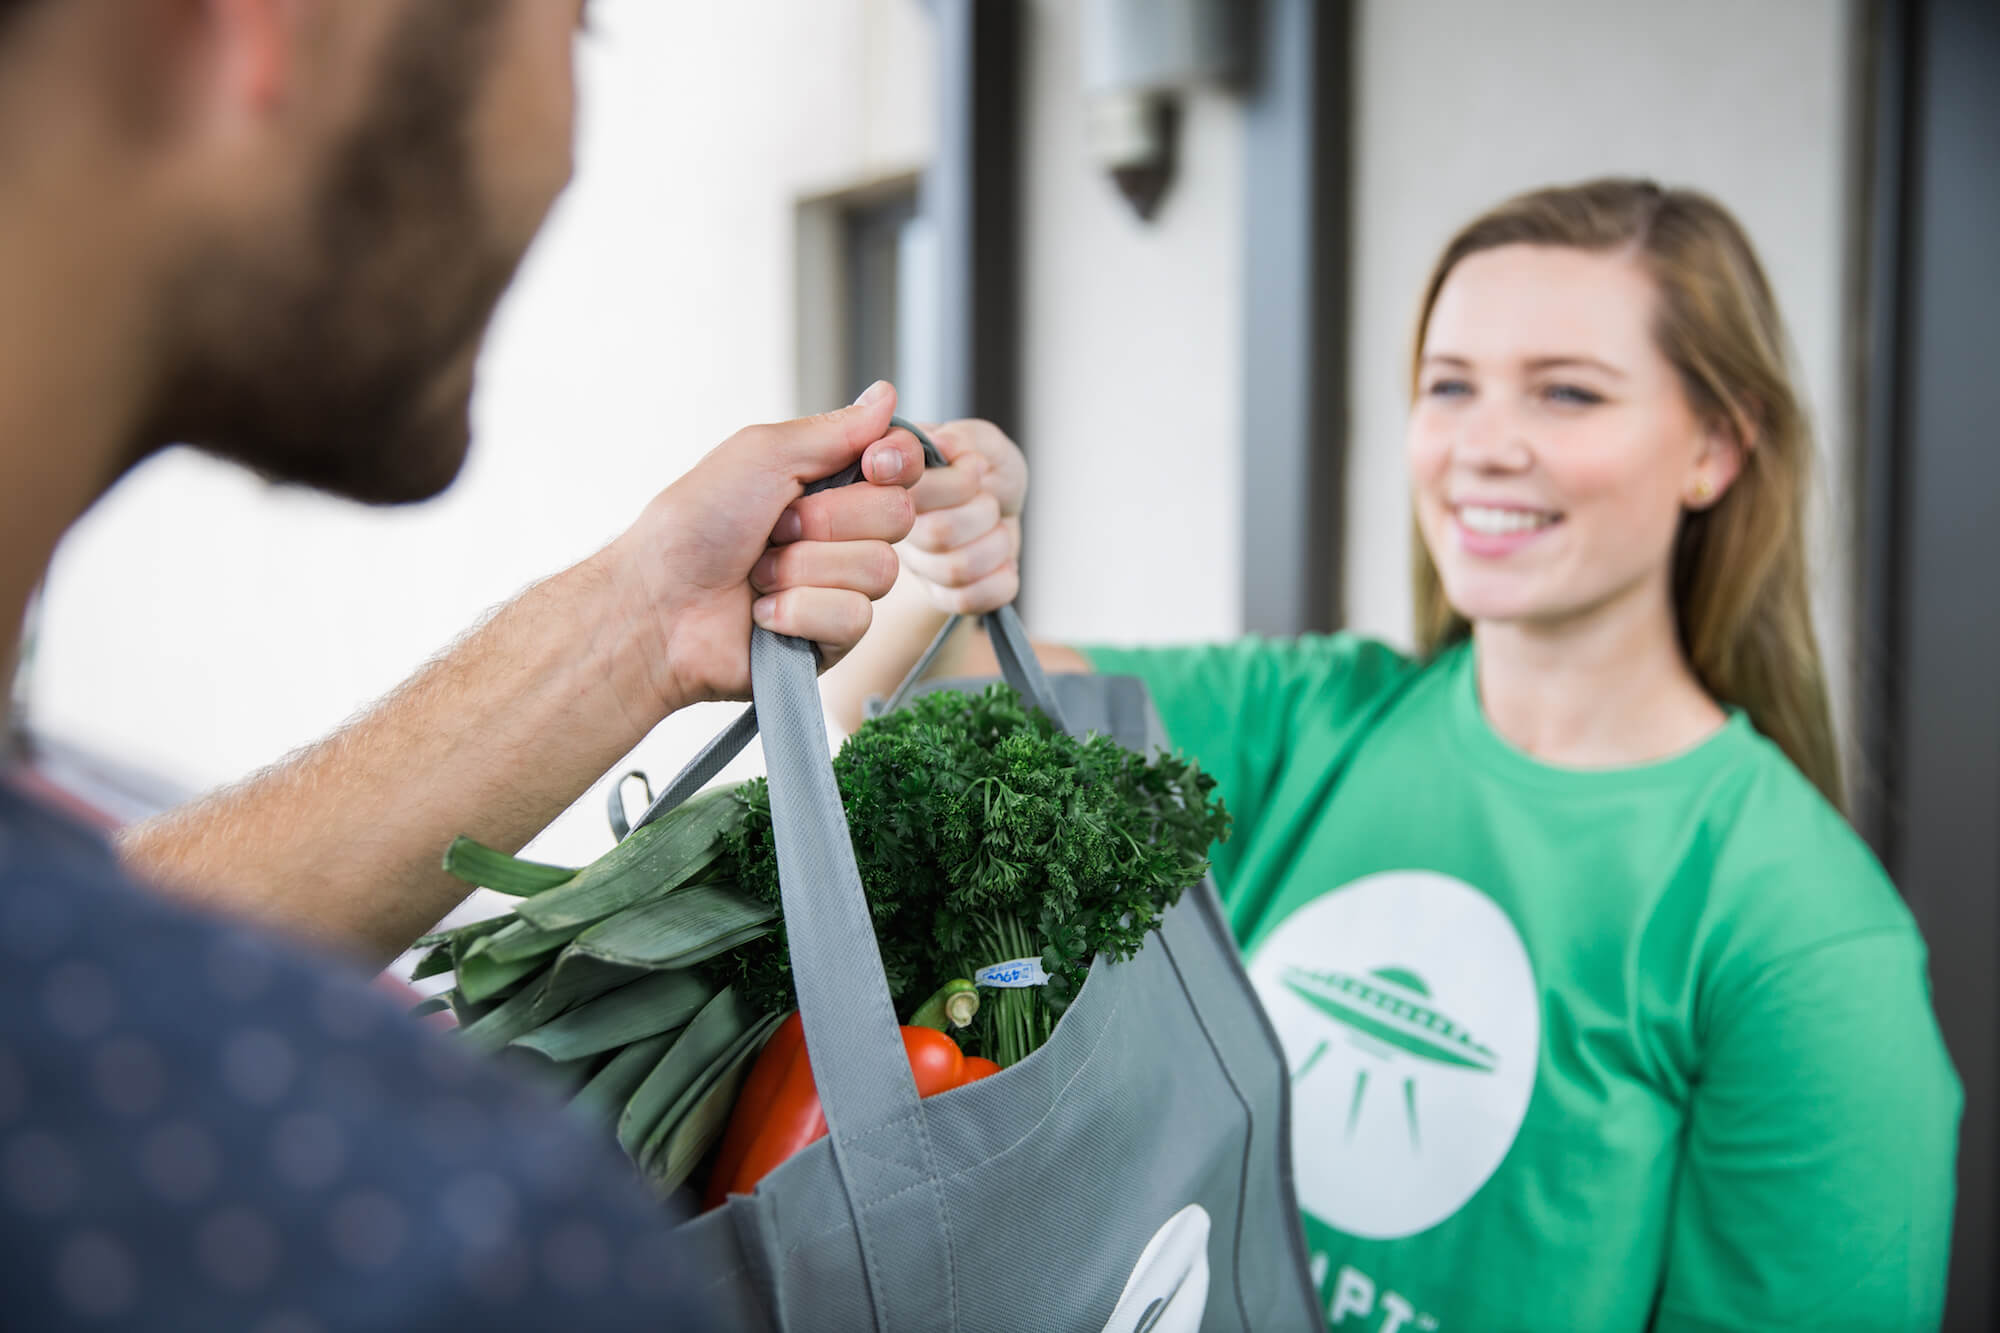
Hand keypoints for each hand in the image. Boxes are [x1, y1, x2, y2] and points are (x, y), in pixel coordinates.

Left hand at [601, 381, 923, 713]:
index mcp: (827, 483)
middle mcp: (842, 533)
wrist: (658, 603)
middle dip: (828, 521)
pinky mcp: (834, 637)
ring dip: (805, 568)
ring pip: (879, 570)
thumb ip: (833, 430)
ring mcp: (840, 586)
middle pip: (897, 516)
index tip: (871, 464)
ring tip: (759, 575)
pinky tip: (763, 613)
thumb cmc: (695, 526)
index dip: (898, 462)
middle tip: (776, 528)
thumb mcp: (761, 455)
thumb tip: (886, 395)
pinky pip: (855, 618)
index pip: (902, 465)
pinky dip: (799, 610)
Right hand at [898, 418, 1027, 614]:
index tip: (975, 467)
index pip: (912, 493)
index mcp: (888, 481)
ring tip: (994, 526)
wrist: (1003, 506)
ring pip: (956, 569)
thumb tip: (939, 444)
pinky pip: (968, 600)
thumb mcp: (984, 442)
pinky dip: (1000, 578)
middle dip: (983, 512)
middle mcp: (887, 526)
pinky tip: (998, 560)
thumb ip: (963, 438)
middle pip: (938, 534)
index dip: (957, 483)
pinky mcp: (937, 596)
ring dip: (995, 544)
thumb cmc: (986, 470)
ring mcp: (912, 566)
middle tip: (987, 498)